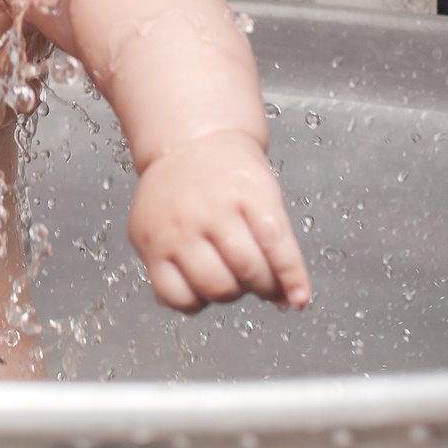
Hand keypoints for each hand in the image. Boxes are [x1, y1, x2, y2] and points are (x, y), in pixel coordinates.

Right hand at [127, 131, 311, 310]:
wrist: (184, 145)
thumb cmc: (229, 172)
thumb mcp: (264, 193)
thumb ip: (279, 244)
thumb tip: (290, 296)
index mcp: (244, 192)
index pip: (275, 242)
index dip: (291, 277)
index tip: (298, 297)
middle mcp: (207, 210)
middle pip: (246, 270)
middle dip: (262, 285)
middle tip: (260, 279)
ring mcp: (176, 229)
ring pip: (212, 287)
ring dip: (231, 294)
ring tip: (231, 278)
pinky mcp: (150, 247)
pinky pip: (173, 295)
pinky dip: (194, 302)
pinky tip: (200, 286)